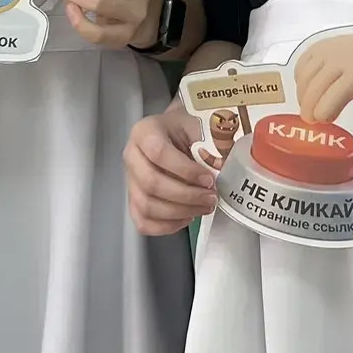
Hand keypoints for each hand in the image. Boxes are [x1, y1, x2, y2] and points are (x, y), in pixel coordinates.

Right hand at [125, 108, 215, 234]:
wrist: (175, 134)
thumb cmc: (187, 129)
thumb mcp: (199, 126)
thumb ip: (209, 144)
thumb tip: (221, 169)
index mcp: (145, 132)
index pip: (159, 153)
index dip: (185, 170)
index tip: (209, 179)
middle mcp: (132, 156)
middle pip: (151, 183)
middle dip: (186, 196)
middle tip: (211, 198)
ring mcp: (130, 180)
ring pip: (146, 206)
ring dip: (179, 212)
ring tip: (204, 208)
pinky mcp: (133, 200)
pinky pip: (143, 221)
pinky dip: (166, 226)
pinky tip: (187, 217)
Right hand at [295, 23, 352, 132]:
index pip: (332, 96)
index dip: (324, 113)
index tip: (326, 122)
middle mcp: (340, 58)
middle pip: (314, 88)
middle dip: (309, 109)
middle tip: (313, 122)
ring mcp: (329, 49)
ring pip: (305, 76)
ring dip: (303, 96)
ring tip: (311, 108)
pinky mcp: (322, 44)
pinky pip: (302, 63)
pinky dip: (300, 79)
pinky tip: (308, 89)